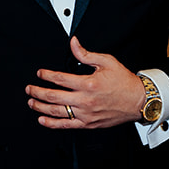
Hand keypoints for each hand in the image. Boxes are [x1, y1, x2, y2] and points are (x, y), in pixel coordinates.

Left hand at [25, 36, 147, 130]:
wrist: (138, 101)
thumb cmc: (124, 82)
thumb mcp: (106, 61)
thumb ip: (86, 54)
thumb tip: (73, 43)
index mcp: (88, 84)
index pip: (60, 79)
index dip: (47, 75)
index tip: (40, 73)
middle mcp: (85, 100)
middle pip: (54, 96)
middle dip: (38, 92)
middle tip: (29, 88)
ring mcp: (85, 114)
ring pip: (57, 112)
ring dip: (41, 107)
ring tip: (31, 103)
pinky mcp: (88, 124)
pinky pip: (66, 125)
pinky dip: (52, 124)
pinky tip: (43, 120)